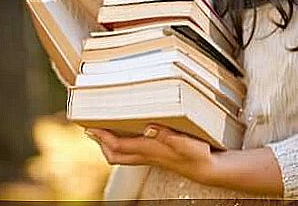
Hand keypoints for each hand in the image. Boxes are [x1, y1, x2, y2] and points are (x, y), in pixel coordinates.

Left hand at [85, 125, 215, 184]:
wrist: (207, 169)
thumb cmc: (197, 154)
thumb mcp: (185, 142)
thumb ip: (167, 135)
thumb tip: (148, 127)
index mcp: (149, 150)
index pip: (118, 146)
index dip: (102, 137)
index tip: (89, 128)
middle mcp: (146, 155)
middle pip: (114, 155)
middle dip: (100, 143)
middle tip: (91, 129)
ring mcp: (150, 157)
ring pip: (121, 155)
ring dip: (109, 144)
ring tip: (103, 130)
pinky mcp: (155, 157)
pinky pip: (131, 153)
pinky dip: (122, 144)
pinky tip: (126, 134)